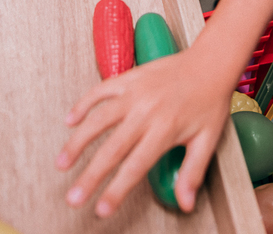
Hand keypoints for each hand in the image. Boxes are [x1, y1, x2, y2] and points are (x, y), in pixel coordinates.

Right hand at [57, 50, 231, 215]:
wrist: (210, 63)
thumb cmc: (209, 101)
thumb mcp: (206, 140)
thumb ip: (192, 172)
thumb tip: (185, 204)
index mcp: (165, 130)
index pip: (135, 167)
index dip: (116, 190)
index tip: (101, 209)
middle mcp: (146, 112)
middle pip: (111, 149)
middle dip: (89, 176)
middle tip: (73, 197)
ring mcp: (135, 93)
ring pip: (98, 120)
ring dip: (77, 142)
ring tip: (62, 162)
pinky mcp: (129, 77)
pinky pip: (100, 90)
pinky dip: (82, 104)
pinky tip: (70, 120)